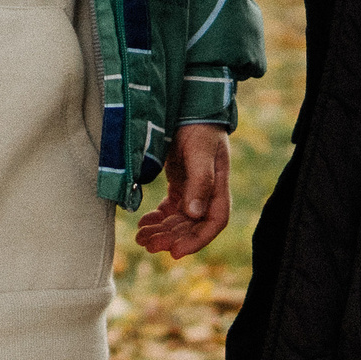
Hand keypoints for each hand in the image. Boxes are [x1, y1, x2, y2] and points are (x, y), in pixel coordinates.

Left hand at [132, 124, 230, 258]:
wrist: (189, 108)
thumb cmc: (199, 127)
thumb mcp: (201, 151)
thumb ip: (200, 181)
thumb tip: (194, 214)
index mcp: (219, 187)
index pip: (213, 223)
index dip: (196, 240)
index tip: (175, 252)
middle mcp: (208, 193)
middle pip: (192, 226)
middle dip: (171, 238)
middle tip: (148, 245)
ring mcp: (194, 189)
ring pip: (179, 220)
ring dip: (162, 232)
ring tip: (141, 238)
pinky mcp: (181, 184)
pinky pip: (170, 209)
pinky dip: (158, 218)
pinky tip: (144, 223)